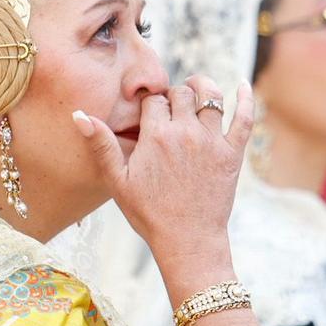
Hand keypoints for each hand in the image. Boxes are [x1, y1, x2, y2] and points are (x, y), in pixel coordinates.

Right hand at [73, 76, 253, 270]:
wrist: (187, 240)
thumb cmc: (149, 214)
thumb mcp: (118, 181)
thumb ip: (101, 145)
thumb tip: (79, 114)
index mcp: (155, 136)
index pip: (153, 100)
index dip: (150, 103)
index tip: (149, 113)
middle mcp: (185, 132)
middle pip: (181, 93)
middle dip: (174, 95)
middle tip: (172, 105)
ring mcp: (211, 141)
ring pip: (211, 96)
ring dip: (203, 87)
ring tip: (196, 89)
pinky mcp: (232, 154)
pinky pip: (244, 118)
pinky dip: (246, 99)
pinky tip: (243, 85)